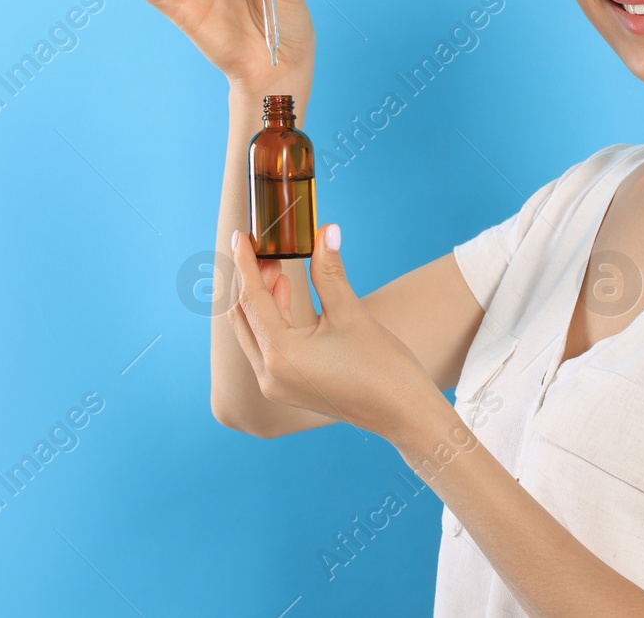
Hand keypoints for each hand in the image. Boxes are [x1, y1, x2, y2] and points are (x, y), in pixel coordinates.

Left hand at [225, 223, 437, 443]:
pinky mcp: (287, 388)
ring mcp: (276, 385)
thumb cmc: (382, 367)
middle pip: (243, 316)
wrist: (403, 413)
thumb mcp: (351, 312)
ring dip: (260, 300)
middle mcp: (269, 374)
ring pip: (252, 332)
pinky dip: (271, 320)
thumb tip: (326, 230)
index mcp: (281, 354)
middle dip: (250, 280)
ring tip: (279, 268)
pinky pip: (265, 348)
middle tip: (268, 250)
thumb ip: (329, 271)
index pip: (252, 298)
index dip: (245, 263)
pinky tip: (288, 296)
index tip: (240, 235)